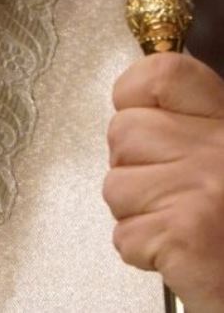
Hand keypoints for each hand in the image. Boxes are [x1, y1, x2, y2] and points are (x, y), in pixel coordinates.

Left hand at [104, 52, 223, 312]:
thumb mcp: (223, 153)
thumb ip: (193, 127)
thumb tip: (138, 111)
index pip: (160, 75)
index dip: (135, 96)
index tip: (146, 119)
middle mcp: (216, 148)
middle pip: (122, 133)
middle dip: (133, 167)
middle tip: (172, 192)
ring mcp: (198, 189)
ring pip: (115, 186)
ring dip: (139, 213)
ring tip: (181, 225)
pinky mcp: (183, 235)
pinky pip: (125, 236)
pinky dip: (146, 253)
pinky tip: (182, 254)